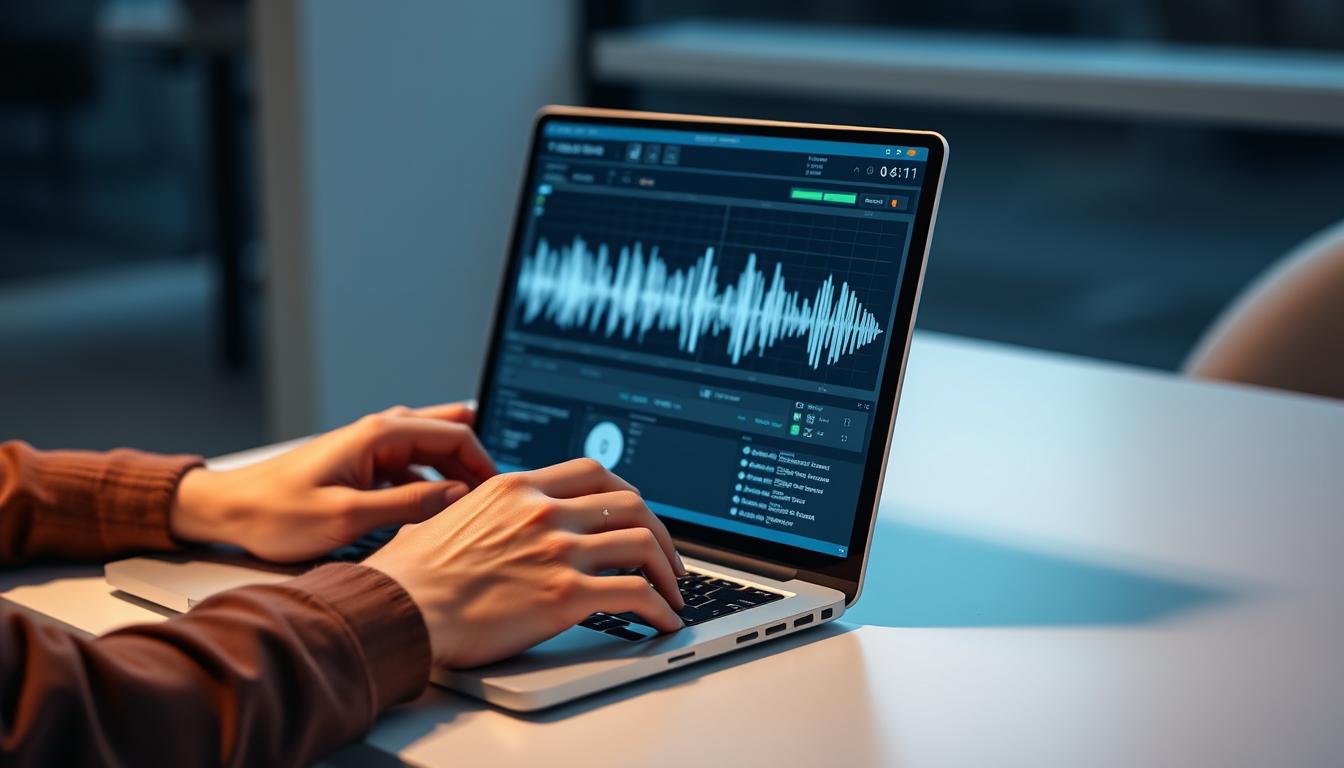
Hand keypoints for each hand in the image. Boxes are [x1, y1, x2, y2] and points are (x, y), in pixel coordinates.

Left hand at [170, 403, 496, 562]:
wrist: (230, 511)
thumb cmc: (278, 513)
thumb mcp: (349, 516)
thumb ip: (410, 503)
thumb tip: (458, 496)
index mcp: (379, 434)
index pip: (456, 434)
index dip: (486, 462)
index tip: (502, 493)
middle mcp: (379, 431)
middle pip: (449, 433)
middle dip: (476, 461)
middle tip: (495, 497)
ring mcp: (372, 446)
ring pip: (432, 448)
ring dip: (456, 472)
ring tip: (473, 506)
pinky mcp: (364, 464)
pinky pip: (413, 464)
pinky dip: (434, 480)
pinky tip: (438, 510)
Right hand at [364, 458, 687, 668]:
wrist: (397, 608)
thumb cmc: (410, 574)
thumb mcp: (451, 516)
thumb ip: (486, 510)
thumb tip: (494, 519)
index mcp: (517, 487)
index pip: (594, 473)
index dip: (626, 493)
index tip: (635, 514)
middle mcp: (543, 511)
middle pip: (629, 502)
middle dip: (658, 529)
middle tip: (665, 555)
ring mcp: (557, 551)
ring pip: (641, 542)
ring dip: (666, 568)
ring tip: (671, 590)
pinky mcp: (565, 595)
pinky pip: (634, 594)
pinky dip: (659, 608)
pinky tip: (662, 620)